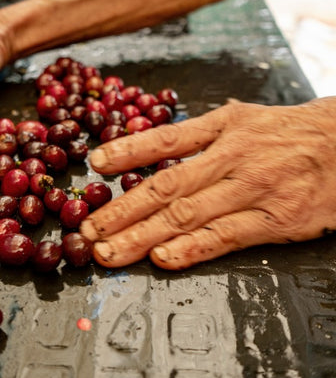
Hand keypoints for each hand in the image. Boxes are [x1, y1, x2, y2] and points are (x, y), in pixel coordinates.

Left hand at [80, 97, 335, 269]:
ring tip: (109, 252)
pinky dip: (191, 249)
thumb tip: (148, 144)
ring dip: (142, 236)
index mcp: (222, 127)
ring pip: (187, 214)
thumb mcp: (242, 119)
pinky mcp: (275, 218)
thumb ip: (199, 134)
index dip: (127, 153)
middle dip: (122, 211)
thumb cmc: (288, 134)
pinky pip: (225, 236)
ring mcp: (253, 188)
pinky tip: (162, 258)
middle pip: (166, 185)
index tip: (95, 166)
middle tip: (88, 229)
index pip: (165, 139)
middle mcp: (232, 156)